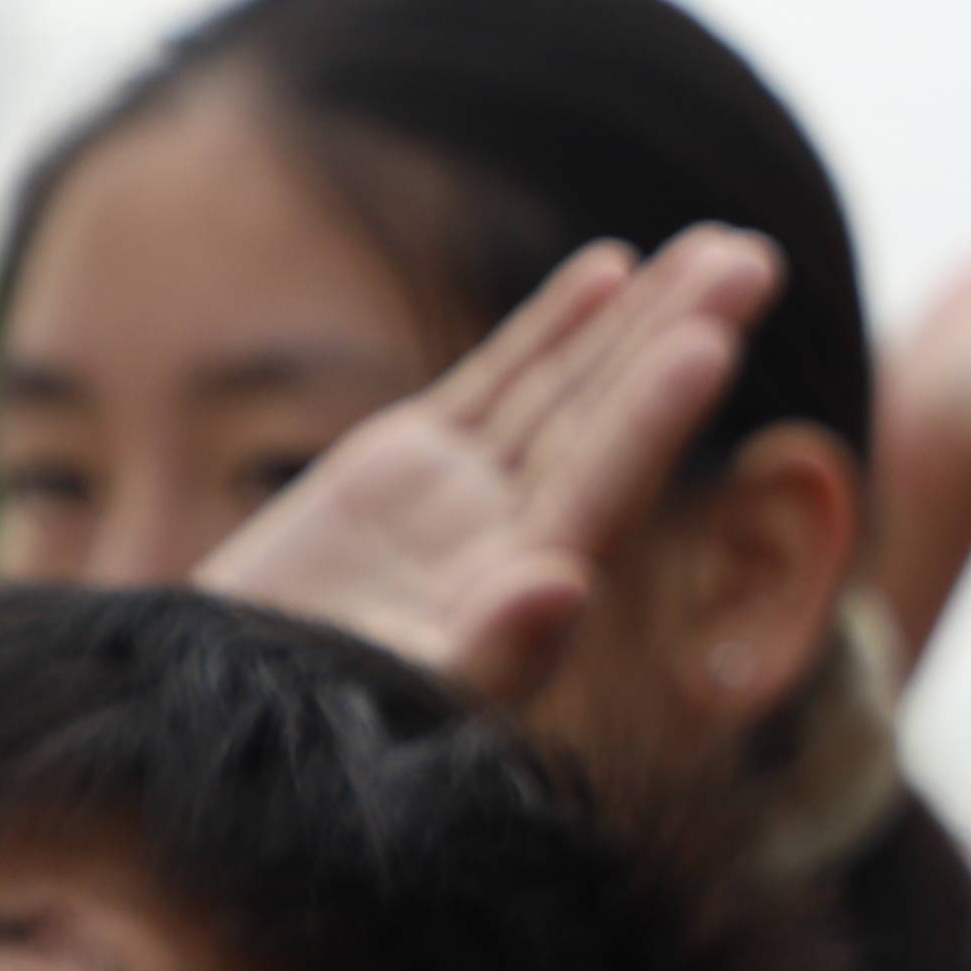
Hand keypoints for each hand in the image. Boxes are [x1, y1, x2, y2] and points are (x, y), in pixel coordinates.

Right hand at [199, 230, 781, 700]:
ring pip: (568, 389)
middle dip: (679, 338)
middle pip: (608, 422)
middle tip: (757, 259)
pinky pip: (499, 382)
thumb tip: (566, 585)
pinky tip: (614, 272)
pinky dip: (554, 328)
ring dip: (640, 318)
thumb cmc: (302, 723)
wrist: (213, 708)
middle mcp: (516, 538)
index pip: (602, 488)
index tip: (712, 340)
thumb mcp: (391, 692)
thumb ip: (489, 649)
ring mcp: (467, 497)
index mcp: (525, 596)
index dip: (652, 414)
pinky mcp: (408, 464)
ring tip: (719, 248)